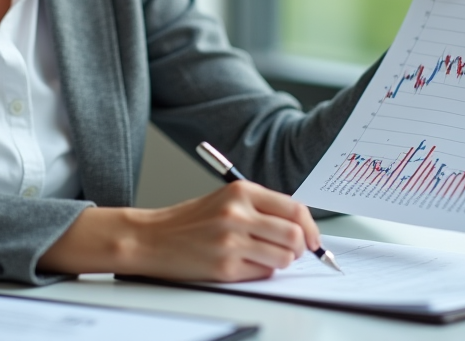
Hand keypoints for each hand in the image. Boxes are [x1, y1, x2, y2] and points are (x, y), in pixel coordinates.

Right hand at [39, 180, 319, 281]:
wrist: (151, 237)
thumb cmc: (189, 220)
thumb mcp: (225, 200)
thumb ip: (260, 207)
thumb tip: (299, 226)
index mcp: (240, 191)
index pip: (295, 208)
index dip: (311, 227)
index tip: (313, 239)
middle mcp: (237, 213)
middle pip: (294, 235)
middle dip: (300, 249)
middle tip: (293, 252)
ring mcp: (231, 241)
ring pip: (283, 258)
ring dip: (280, 262)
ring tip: (264, 258)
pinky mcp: (224, 267)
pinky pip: (262, 274)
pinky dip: (261, 272)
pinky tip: (244, 265)